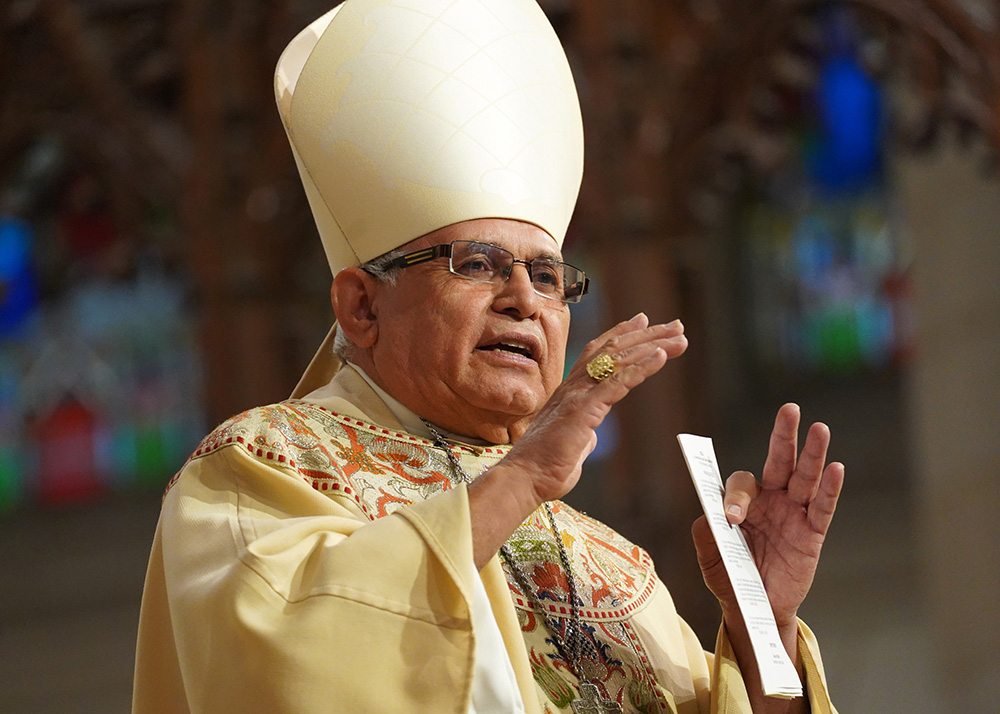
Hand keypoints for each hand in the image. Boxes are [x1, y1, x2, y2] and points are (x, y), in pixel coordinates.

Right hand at [502, 312, 687, 507]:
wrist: (524, 478)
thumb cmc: (545, 466)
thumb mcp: (572, 444)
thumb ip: (584, 434)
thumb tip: (591, 436)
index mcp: (571, 391)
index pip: (598, 352)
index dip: (622, 334)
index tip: (644, 321)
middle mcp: (574, 386)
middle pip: (614, 349)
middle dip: (647, 335)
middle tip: (676, 326)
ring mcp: (578, 395)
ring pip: (618, 360)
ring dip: (652, 346)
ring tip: (678, 337)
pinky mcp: (583, 410)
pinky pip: (617, 382)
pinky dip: (641, 367)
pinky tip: (661, 357)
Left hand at [692, 403, 843, 626]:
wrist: (755, 609)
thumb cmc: (731, 579)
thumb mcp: (711, 561)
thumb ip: (706, 536)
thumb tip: (709, 515)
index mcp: (743, 502)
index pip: (741, 484)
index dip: (736, 497)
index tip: (731, 519)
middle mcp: (771, 501)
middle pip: (779, 461)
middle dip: (784, 436)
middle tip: (789, 409)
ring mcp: (794, 514)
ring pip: (806, 478)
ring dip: (813, 454)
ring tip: (820, 429)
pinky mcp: (812, 534)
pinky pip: (823, 508)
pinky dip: (831, 489)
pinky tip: (837, 467)